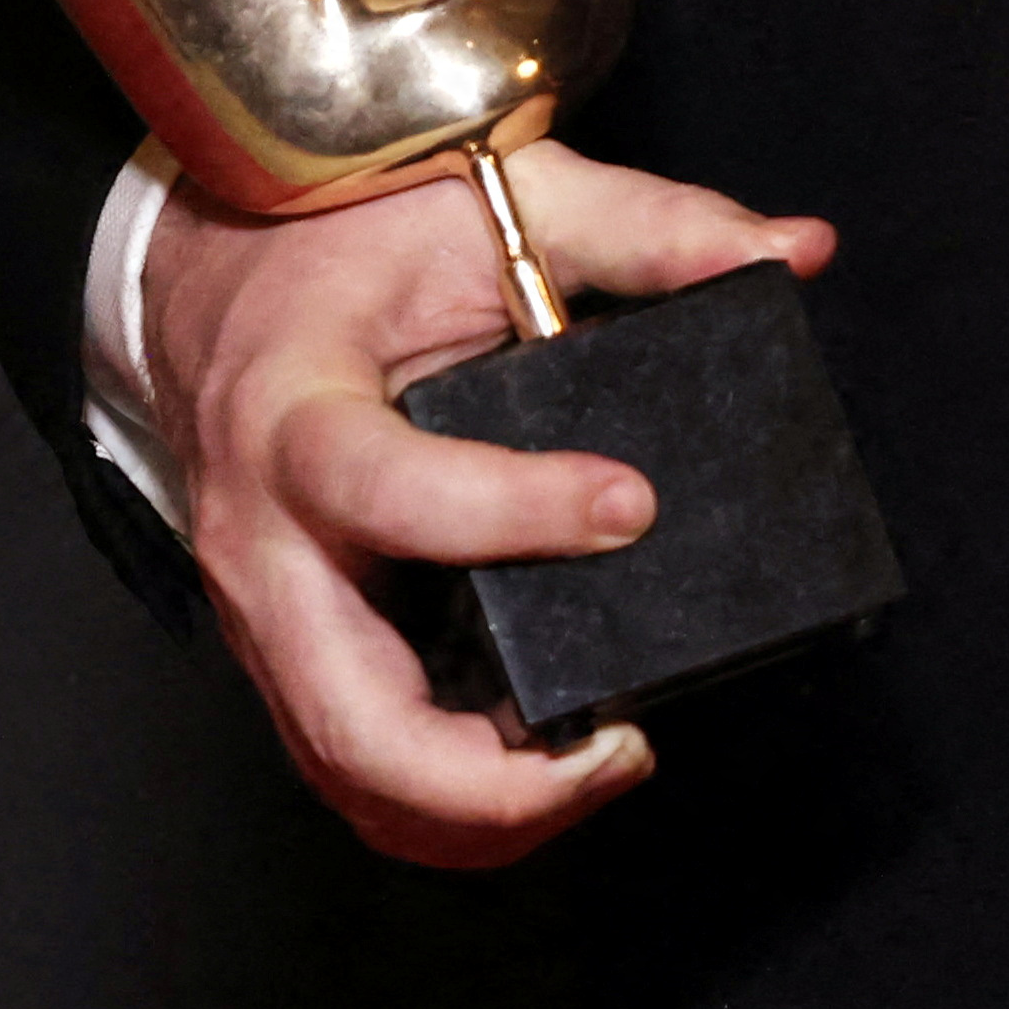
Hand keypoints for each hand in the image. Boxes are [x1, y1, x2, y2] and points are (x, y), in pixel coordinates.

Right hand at [136, 150, 839, 866]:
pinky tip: (544, 762)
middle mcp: (260, 541)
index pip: (387, 491)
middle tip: (625, 745)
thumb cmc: (348, 239)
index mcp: (294, 413)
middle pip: (348, 717)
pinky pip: (353, 761)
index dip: (513, 512)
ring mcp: (261, 616)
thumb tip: (794, 250)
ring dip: (477, 811)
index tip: (633, 507)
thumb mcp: (491, 196)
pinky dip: (445, 799)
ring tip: (605, 762)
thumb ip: (646, 225)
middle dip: (491, 778)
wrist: (214, 275)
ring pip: (350, 773)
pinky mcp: (286, 651)